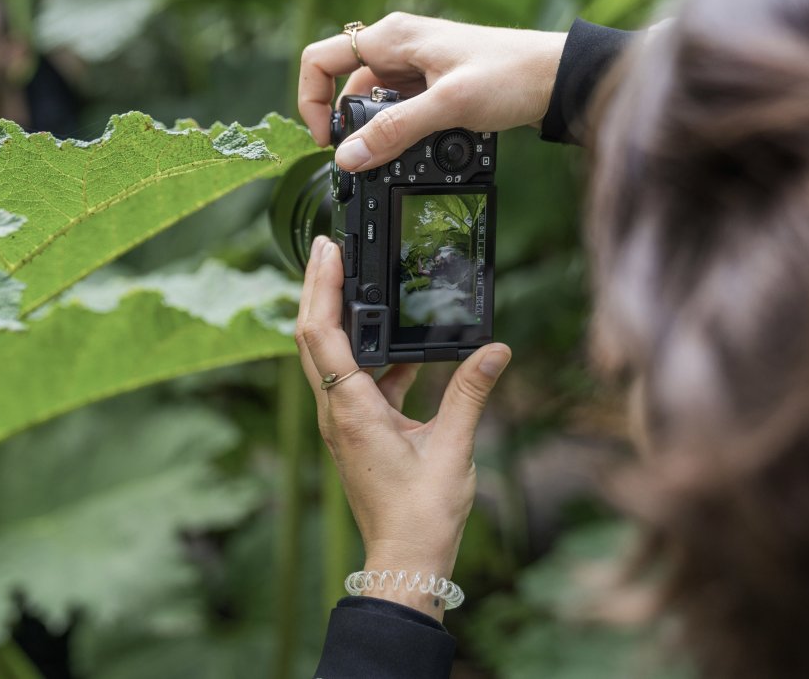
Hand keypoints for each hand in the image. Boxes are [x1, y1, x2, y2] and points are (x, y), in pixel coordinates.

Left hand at [295, 236, 510, 619]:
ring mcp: (344, 421)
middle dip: (317, 289)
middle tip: (328, 247)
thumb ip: (471, 393)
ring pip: (331, 356)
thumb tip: (495, 350)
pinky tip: (403, 349)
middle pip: (313, 337)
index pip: (322, 335)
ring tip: (358, 281)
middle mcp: (338, 412)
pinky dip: (371, 355)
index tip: (327, 251)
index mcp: (352, 411)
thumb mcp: (453, 448)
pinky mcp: (357, 430)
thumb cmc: (422, 514)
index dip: (321, 288)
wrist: (406, 560)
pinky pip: (356, 380)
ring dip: (340, 318)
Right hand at [298, 12, 565, 170]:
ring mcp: (414, 65)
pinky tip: (425, 145)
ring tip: (406, 152)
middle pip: (345, 87)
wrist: (557, 77)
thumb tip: (348, 156)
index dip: (312, 100)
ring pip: (373, 103)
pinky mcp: (431, 83)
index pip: (320, 59)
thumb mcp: (448, 106)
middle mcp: (397, 46)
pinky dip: (403, 130)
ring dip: (380, 131)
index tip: (328, 138)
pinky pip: (400, 109)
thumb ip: (395, 130)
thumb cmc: (511, 75)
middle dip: (350, 124)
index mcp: (391, 37)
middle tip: (369, 156)